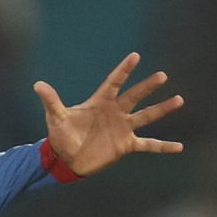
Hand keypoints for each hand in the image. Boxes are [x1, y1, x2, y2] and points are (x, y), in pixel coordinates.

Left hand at [36, 54, 185, 178]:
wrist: (66, 160)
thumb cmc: (60, 136)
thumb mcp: (56, 118)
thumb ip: (51, 101)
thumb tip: (37, 84)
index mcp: (100, 102)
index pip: (114, 82)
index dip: (124, 70)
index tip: (135, 56)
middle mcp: (115, 112)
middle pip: (135, 96)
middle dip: (148, 86)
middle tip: (162, 75)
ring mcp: (123, 128)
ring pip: (146, 116)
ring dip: (162, 109)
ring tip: (179, 100)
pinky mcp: (126, 145)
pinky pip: (149, 145)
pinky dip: (163, 146)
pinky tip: (179, 147)